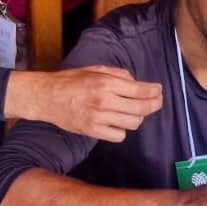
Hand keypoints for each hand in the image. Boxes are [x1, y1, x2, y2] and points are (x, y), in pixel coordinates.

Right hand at [6, 65, 160, 140]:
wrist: (47, 97)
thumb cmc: (71, 81)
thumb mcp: (96, 69)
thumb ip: (119, 75)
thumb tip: (138, 84)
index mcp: (106, 83)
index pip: (141, 90)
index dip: (155, 92)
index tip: (159, 91)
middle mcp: (105, 101)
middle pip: (142, 109)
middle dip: (154, 105)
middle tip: (156, 101)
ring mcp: (99, 119)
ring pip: (133, 123)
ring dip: (137, 117)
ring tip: (132, 111)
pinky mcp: (93, 132)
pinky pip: (119, 135)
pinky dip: (122, 129)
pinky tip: (117, 121)